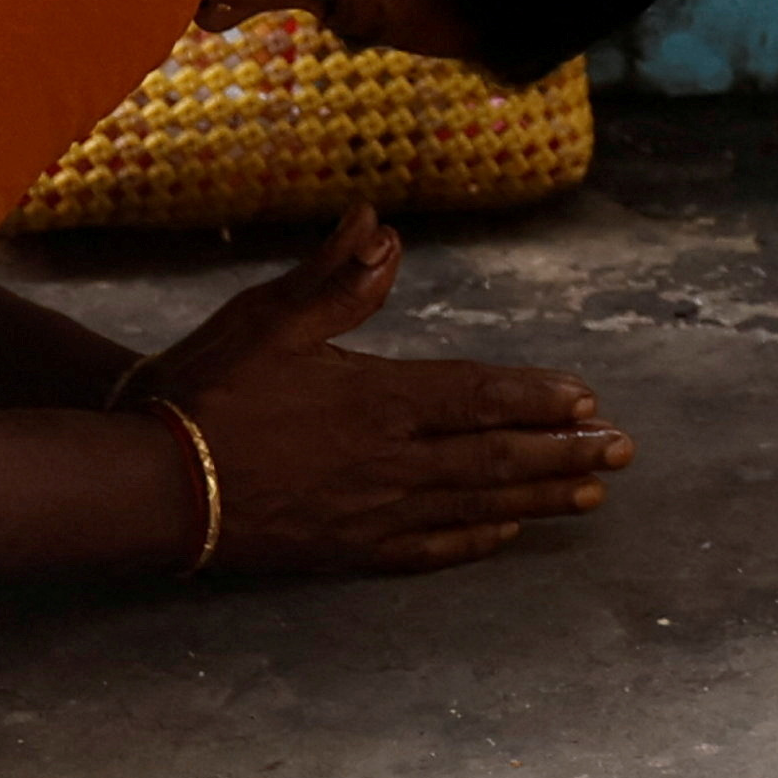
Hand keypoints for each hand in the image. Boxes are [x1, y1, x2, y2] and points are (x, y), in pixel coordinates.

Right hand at [137, 208, 630, 577]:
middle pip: (494, 458)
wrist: (153, 484)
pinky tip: (504, 536)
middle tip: (624, 454)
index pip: (478, 397)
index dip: (536, 398)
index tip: (589, 401)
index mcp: (378, 399)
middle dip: (565, 453)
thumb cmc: (209, 392)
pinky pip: (427, 552)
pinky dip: (474, 543)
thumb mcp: (268, 318)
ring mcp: (371, 514)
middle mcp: (389, 462)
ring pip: (474, 508)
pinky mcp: (346, 552)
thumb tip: (380, 226)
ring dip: (538, 499)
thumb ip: (333, 278)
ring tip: (590, 497)